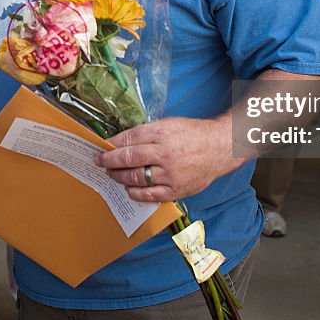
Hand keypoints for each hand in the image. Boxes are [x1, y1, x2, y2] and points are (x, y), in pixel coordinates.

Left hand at [95, 116, 243, 201]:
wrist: (220, 148)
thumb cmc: (193, 134)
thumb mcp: (169, 124)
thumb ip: (147, 133)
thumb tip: (122, 141)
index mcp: (162, 133)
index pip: (129, 139)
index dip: (111, 144)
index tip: (101, 147)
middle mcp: (165, 154)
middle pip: (128, 159)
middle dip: (109, 161)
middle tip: (99, 161)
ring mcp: (170, 174)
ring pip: (136, 178)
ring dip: (119, 177)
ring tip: (111, 174)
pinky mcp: (176, 189)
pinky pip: (149, 195)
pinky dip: (135, 193)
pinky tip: (128, 189)